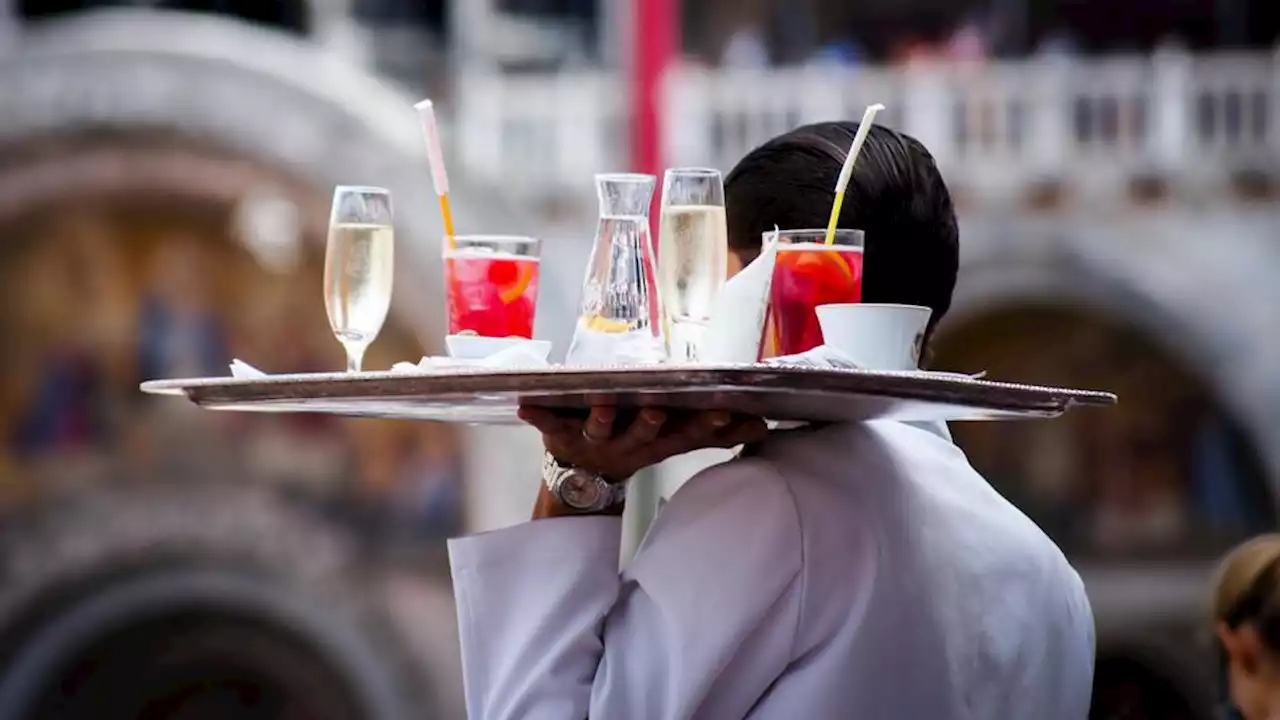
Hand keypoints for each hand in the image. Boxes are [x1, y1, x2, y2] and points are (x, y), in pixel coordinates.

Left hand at [517, 405, 768, 481]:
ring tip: (602, 403)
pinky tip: (524, 405)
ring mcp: (593, 440)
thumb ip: (713, 433)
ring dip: (601, 417)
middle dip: (650, 422)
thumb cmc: (635, 444)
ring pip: (600, 428)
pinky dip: (536, 415)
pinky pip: (547, 424)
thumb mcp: (673, 442)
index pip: (685, 434)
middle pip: (642, 434)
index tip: (723, 413)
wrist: (582, 480)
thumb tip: (762, 428)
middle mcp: (627, 443)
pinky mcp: (559, 435)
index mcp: (656, 442)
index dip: (703, 426)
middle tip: (657, 409)